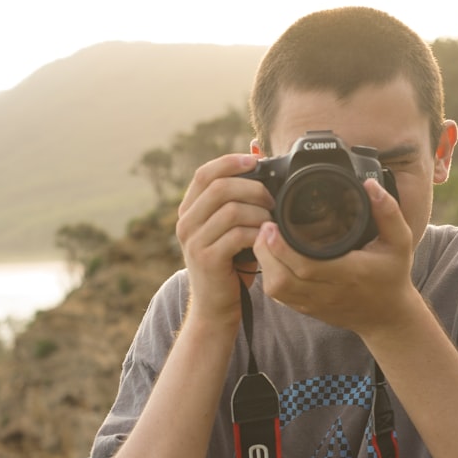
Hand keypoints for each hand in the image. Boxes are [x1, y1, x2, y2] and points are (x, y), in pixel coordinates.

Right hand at [176, 154, 273, 322]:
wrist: (215, 307)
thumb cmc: (230, 264)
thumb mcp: (231, 227)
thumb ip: (239, 195)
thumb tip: (255, 150)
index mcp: (189, 210)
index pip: (204, 173)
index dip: (230, 162)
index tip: (256, 161)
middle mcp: (185, 223)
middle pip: (220, 187)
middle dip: (253, 189)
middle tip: (272, 200)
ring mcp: (193, 241)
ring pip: (231, 210)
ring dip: (259, 212)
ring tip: (271, 222)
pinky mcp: (207, 259)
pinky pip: (237, 235)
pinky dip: (258, 233)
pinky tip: (266, 238)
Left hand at [253, 178, 417, 334]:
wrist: (388, 316)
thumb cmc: (392, 275)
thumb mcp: (399, 241)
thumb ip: (389, 212)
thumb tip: (371, 186)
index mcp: (350, 274)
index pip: (307, 266)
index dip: (283, 248)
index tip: (272, 225)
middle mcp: (329, 292)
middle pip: (283, 280)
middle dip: (266, 252)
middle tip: (264, 226)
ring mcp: (315, 304)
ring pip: (277, 290)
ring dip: (265, 264)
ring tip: (265, 239)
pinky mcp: (307, 309)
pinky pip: (280, 297)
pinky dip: (271, 275)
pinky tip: (272, 257)